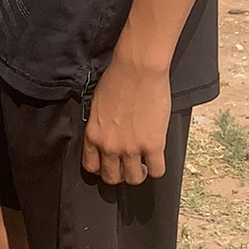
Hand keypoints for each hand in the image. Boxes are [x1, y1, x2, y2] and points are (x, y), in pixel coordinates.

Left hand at [82, 54, 171, 185]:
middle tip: (127, 165)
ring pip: (134, 179)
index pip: (91, 167)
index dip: (101, 168)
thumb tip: (106, 137)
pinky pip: (157, 171)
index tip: (109, 164)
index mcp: (93, 135)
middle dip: (120, 174)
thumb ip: (99, 127)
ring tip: (143, 163)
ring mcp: (132, 148)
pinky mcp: (154, 145)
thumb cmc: (117, 79)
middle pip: (112, 178)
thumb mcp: (97, 106)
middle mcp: (109, 146)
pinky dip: (157, 168)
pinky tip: (156, 158)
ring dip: (139, 173)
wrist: (137, 69)